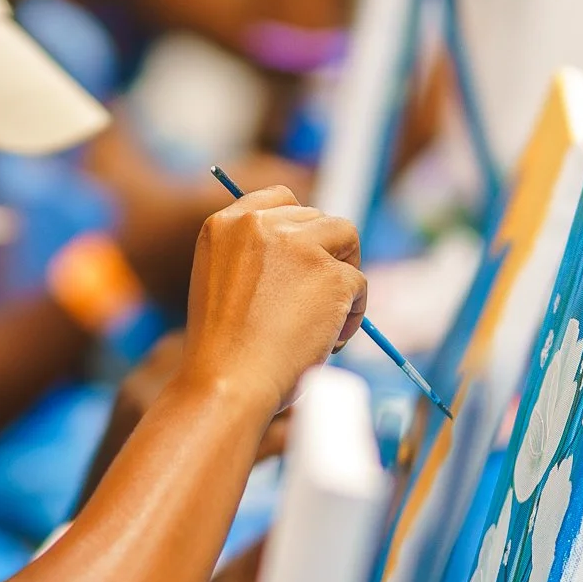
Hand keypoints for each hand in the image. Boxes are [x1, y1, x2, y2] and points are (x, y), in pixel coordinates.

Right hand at [179, 185, 365, 417]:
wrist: (228, 382)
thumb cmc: (223, 351)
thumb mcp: (223, 284)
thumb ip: (256, 258)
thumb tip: (310, 252)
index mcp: (225, 224)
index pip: (279, 199)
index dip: (299, 226)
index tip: (304, 255)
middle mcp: (260, 224)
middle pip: (319, 219)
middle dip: (325, 256)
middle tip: (315, 303)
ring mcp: (298, 246)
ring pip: (346, 239)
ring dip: (343, 278)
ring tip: (324, 323)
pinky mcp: (332, 274)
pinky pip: (359, 285)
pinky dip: (351, 316)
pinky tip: (326, 343)